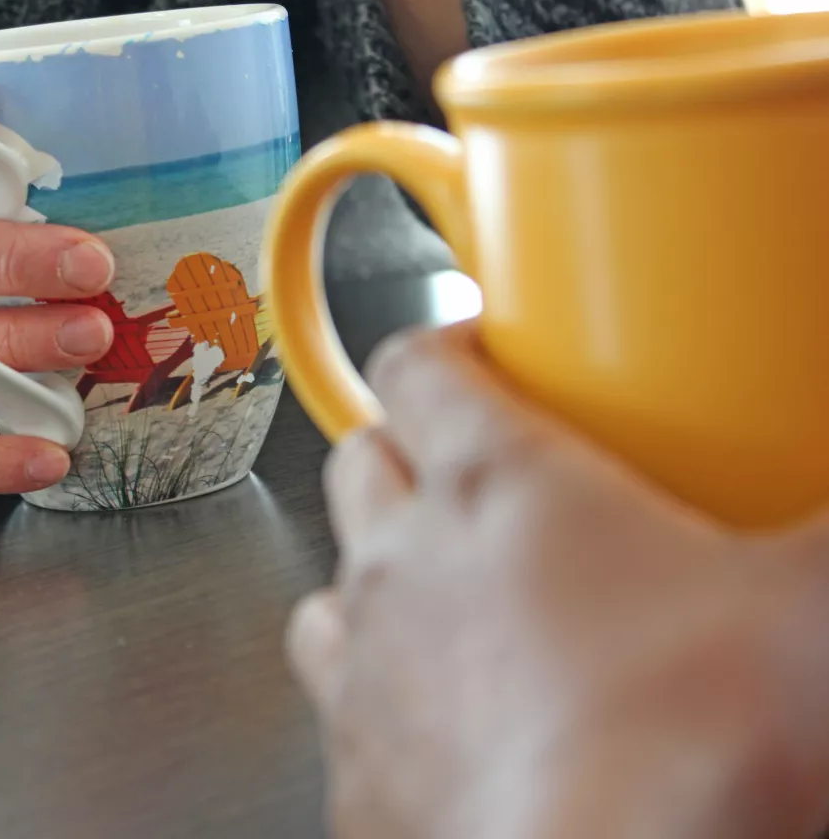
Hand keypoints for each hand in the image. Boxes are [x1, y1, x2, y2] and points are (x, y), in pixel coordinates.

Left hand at [288, 320, 828, 838]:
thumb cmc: (688, 748)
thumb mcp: (808, 602)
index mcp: (492, 486)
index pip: (422, 366)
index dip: (447, 347)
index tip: (483, 352)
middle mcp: (402, 564)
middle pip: (365, 460)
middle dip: (407, 448)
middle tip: (474, 469)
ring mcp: (366, 667)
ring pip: (334, 577)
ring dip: (377, 570)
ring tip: (443, 589)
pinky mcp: (357, 769)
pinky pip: (336, 698)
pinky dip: (372, 689)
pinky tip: (440, 711)